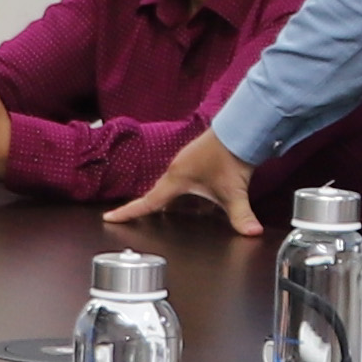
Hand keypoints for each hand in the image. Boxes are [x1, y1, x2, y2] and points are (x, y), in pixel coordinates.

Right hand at [112, 132, 259, 237]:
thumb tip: (252, 232)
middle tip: (135, 220)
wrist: (242, 128)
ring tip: (165, 216)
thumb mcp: (233, 191)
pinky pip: (183, 180)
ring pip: (171, 188)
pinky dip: (183, 193)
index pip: (147, 201)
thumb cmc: (231, 155)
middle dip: (148, 209)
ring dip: (168, 201)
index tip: (109, 217)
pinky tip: (195, 202)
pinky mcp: (198, 159)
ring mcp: (186, 162)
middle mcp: (177, 169)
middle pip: (157, 194)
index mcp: (176, 178)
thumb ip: (242, 215)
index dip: (128, 212)